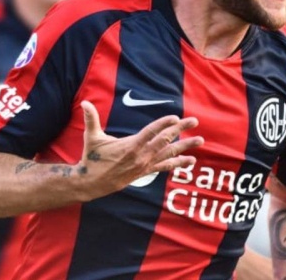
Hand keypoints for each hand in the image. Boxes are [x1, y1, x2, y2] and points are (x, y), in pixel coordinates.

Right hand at [75, 100, 202, 199]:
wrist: (91, 183)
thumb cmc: (92, 158)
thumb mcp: (92, 137)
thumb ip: (91, 119)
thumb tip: (84, 103)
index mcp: (130, 145)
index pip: (150, 132)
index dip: (163, 124)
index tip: (175, 117)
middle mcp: (141, 155)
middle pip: (165, 140)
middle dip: (181, 130)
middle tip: (195, 121)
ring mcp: (145, 165)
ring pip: (169, 154)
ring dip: (186, 147)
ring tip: (200, 141)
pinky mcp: (145, 172)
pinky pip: (165, 167)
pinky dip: (178, 163)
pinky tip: (190, 161)